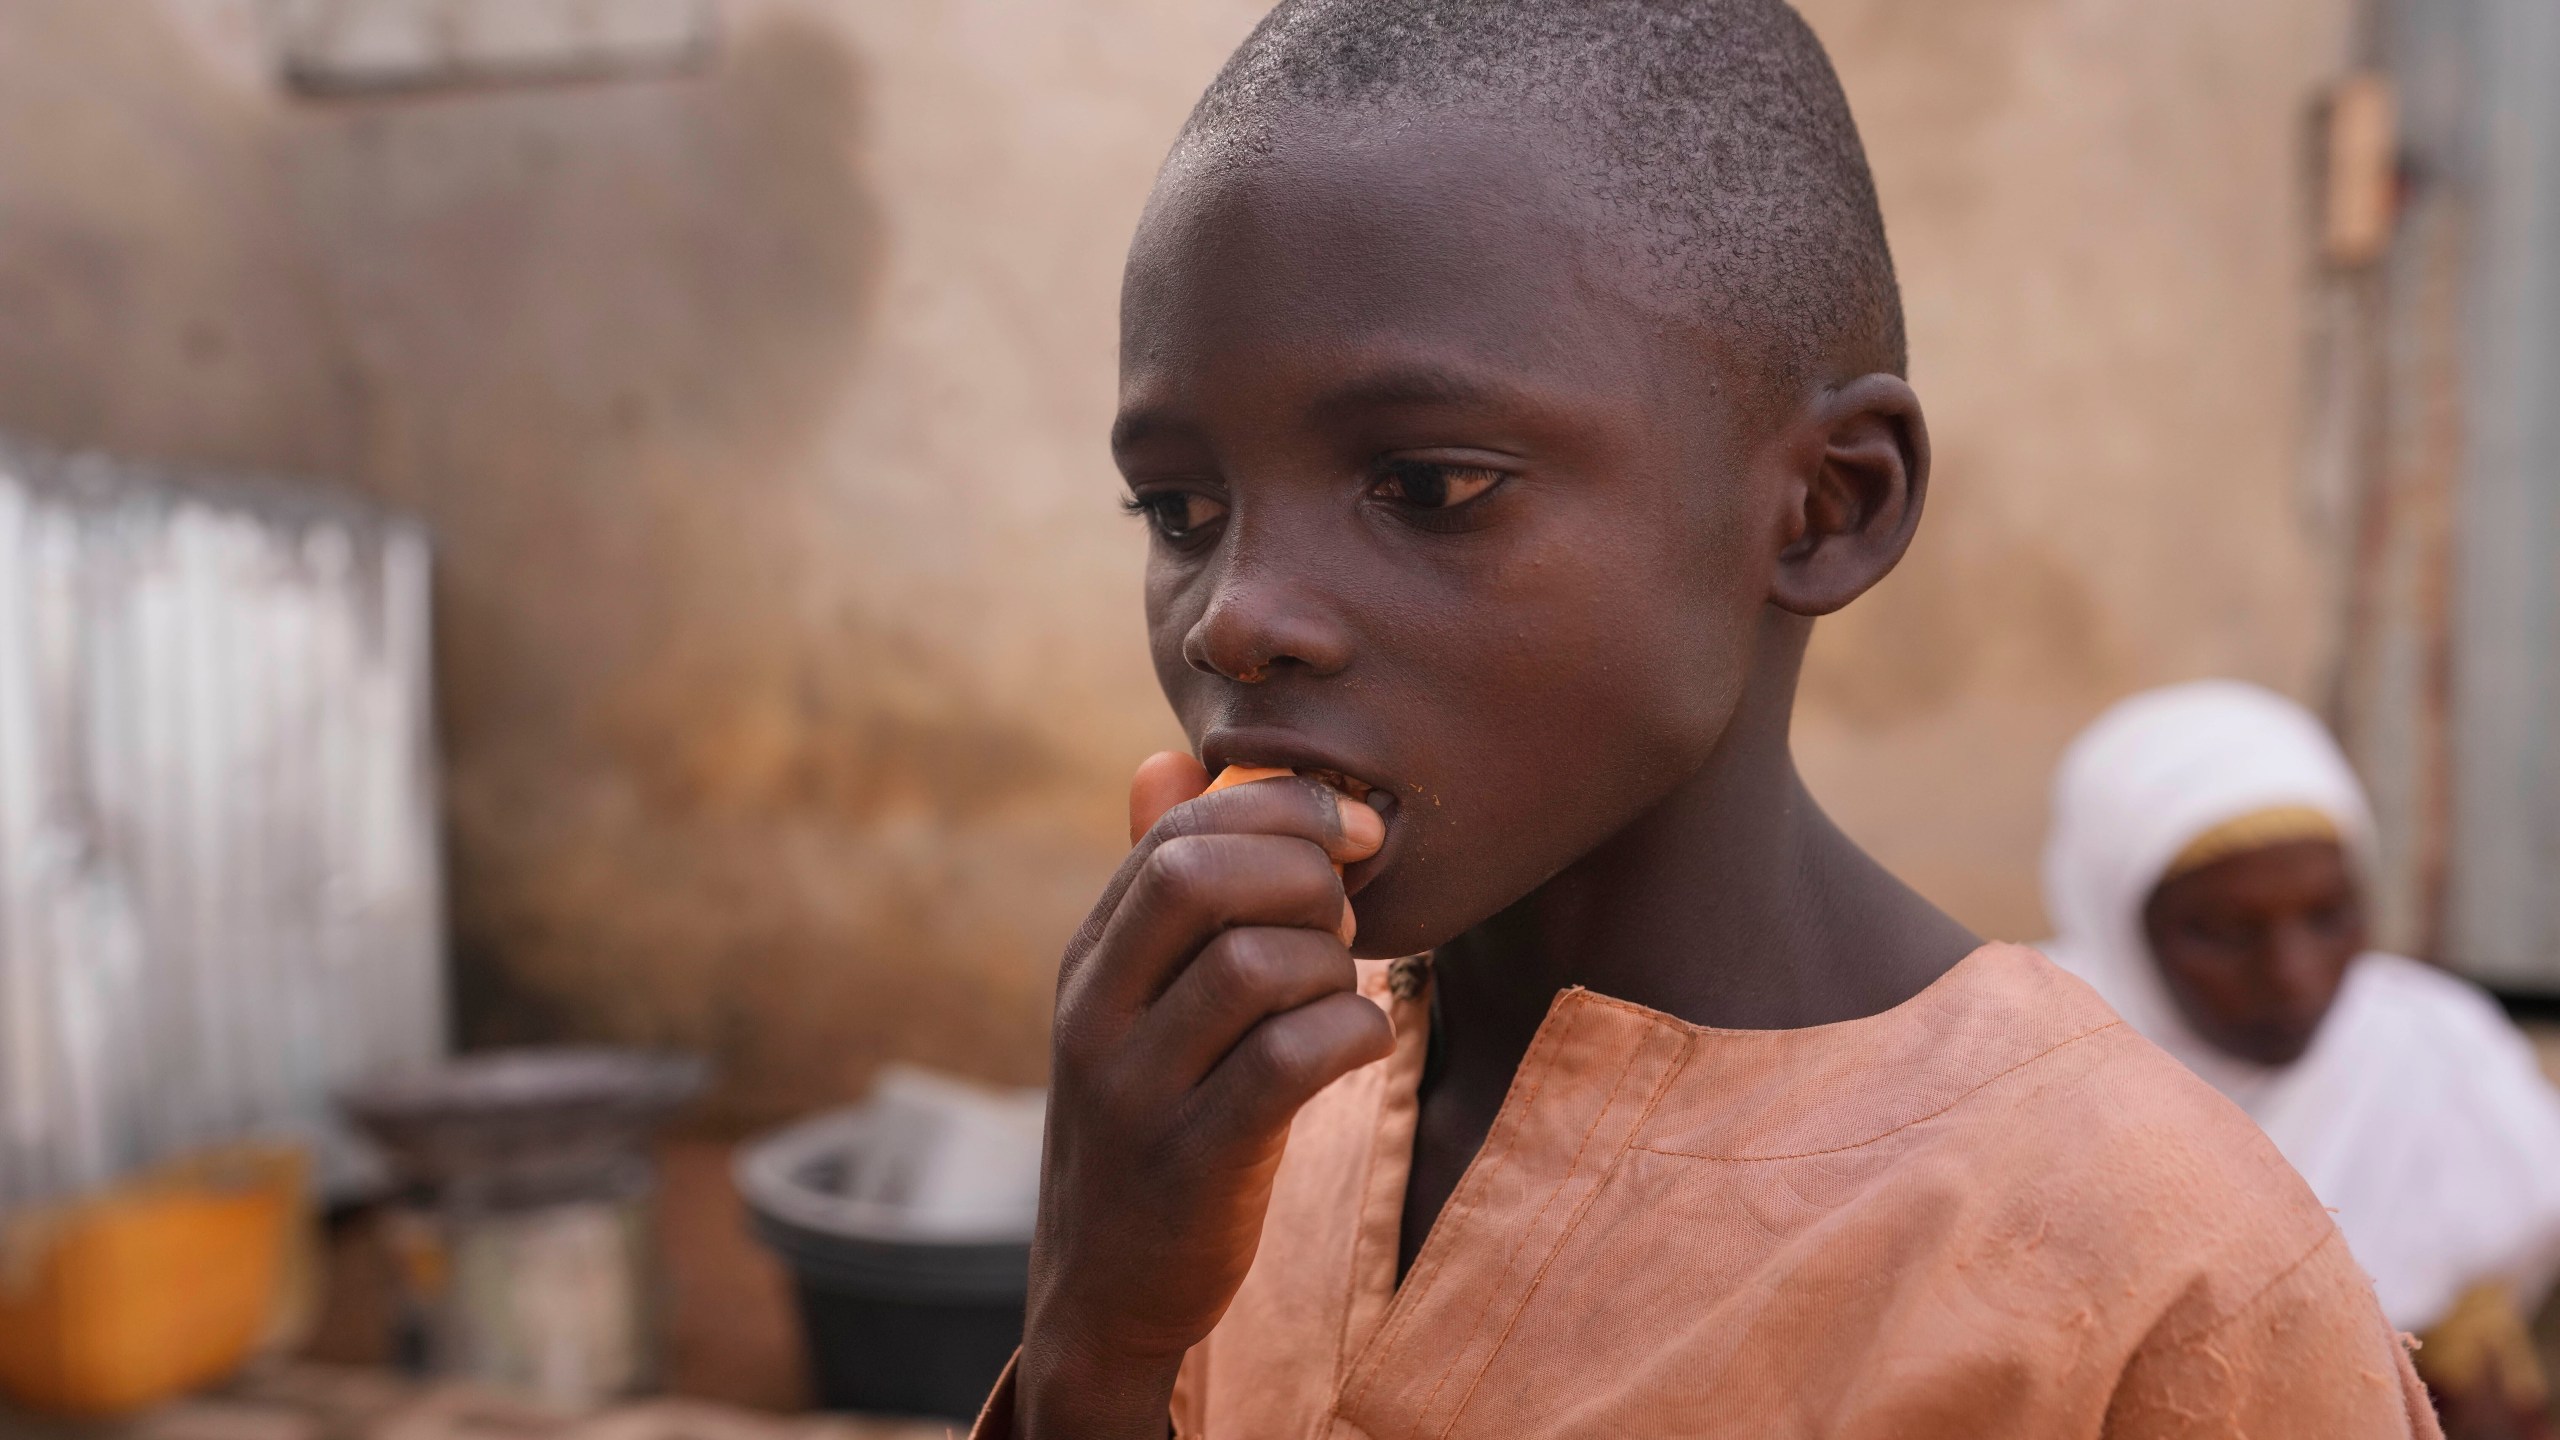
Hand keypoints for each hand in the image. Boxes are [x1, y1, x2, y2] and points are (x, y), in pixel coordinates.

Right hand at [1015, 752, 1392, 1438]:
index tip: (1355, 834)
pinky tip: (1358, 1044)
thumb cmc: (1149, 1119)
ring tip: (1339, 991)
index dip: (1282, 810)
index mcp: (1088, 961)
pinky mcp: (1194, 1166)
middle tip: (1345, 918)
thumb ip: (1153, 889)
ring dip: (1332, 965)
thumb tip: (1164, 762)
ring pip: (1257, 964)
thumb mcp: (1131, 1003)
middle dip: (1305, 874)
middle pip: (1200, 878)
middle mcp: (1095, 1015)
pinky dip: (1351, 1034)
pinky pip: (1291, 1062)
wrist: (1103, 1291)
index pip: (1173, 835)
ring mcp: (1138, 1093)